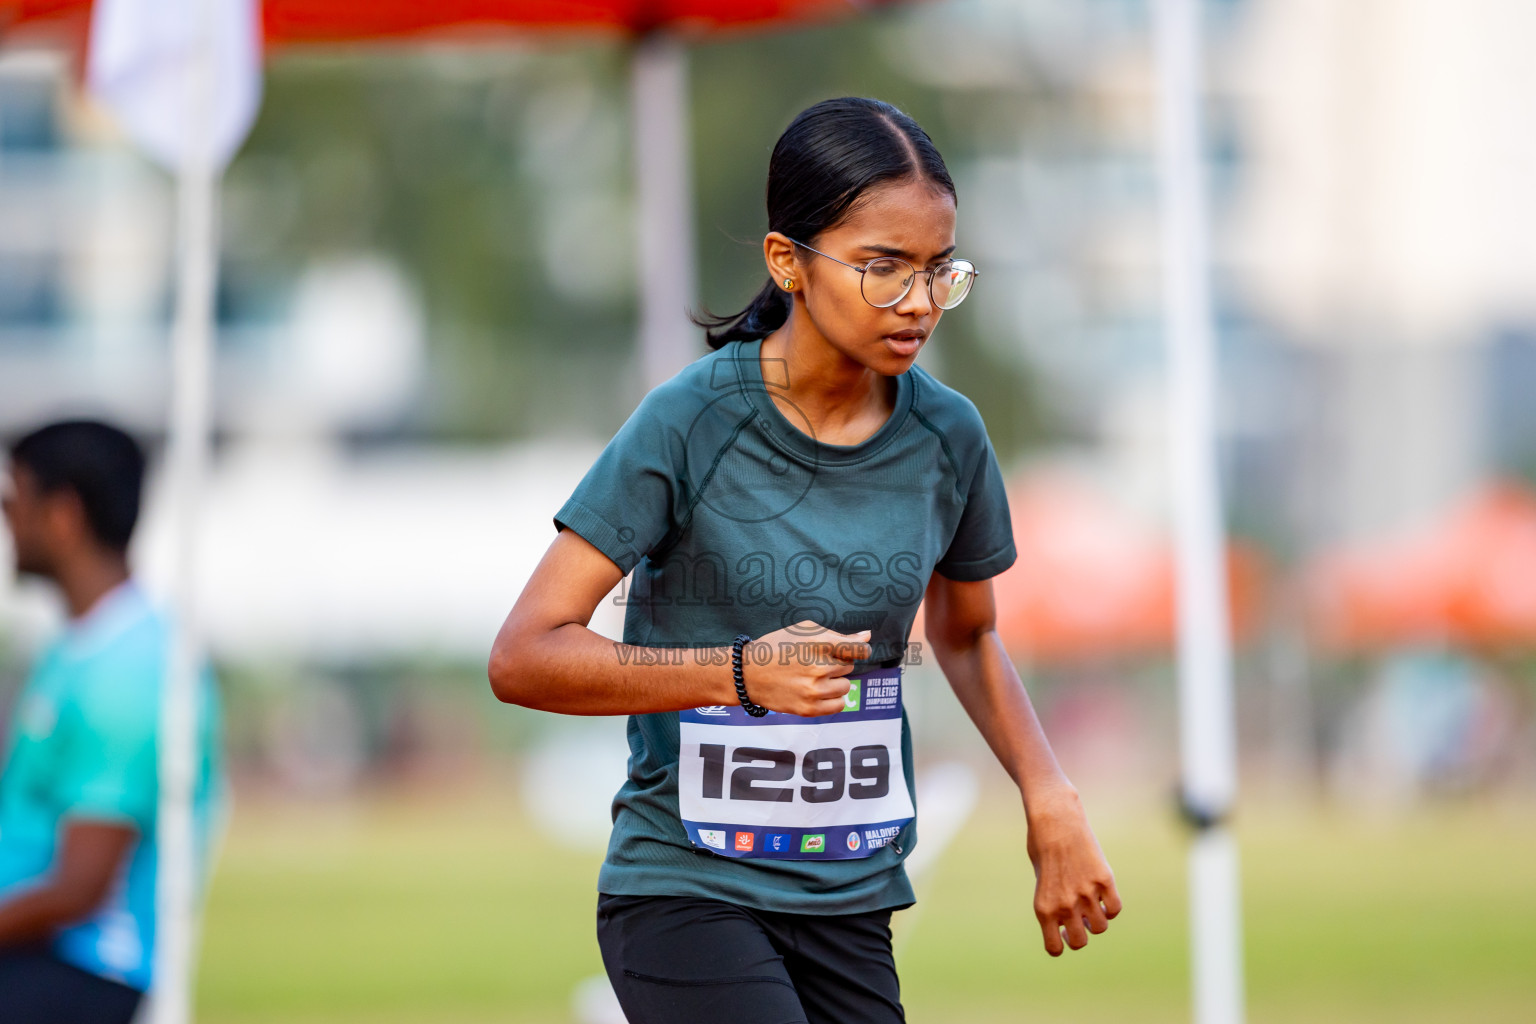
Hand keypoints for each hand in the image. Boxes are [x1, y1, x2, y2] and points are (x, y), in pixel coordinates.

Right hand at [739, 621, 870, 716]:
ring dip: (835, 681)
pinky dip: (832, 699)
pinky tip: (817, 691)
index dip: (859, 650)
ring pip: (846, 686)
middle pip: (849, 666)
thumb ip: (838, 635)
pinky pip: (840, 705)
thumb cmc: (777, 647)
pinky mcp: (809, 709)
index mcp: (819, 643)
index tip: (854, 651)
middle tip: (814, 662)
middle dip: (836, 663)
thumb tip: (867, 637)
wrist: (747, 674)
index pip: (859, 650)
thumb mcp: (804, 631)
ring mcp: (814, 690)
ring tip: (813, 678)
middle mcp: (818, 667)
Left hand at [1025, 788, 1121, 955]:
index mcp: (1044, 907)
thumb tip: (1074, 921)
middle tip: (1079, 920)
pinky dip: (1110, 907)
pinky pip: (1114, 909)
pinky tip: (1103, 895)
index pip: (1055, 949)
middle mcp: (1065, 905)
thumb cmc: (1043, 845)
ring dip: (1096, 920)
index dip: (1060, 944)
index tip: (1063, 932)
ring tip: (1090, 904)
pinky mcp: (1104, 880)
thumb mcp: (1041, 879)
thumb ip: (1054, 902)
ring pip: (1100, 927)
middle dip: (1080, 935)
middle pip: (1081, 942)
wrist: (1055, 818)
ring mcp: (1086, 893)